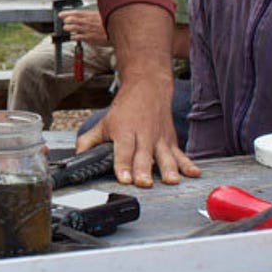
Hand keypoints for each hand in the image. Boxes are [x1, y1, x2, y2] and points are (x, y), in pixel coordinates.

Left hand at [61, 8, 107, 44]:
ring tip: (66, 28)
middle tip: (64, 22)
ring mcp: (88, 30)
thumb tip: (87, 13)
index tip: (61, 14)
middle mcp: (87, 22)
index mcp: (90, 15)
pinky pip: (78, 37)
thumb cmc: (110, 24)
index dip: (67, 13)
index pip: (76, 13)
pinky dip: (73, 37)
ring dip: (68, 28)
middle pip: (72, 20)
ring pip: (73, 28)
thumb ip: (93, 13)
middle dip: (66, 21)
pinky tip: (72, 37)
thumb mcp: (102, 14)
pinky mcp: (89, 38)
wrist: (116, 32)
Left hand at [74, 73, 198, 187]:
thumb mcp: (104, 123)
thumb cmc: (125, 110)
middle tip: (144, 183)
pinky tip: (194, 173)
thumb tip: (77, 158)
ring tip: (171, 181)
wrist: (148, 88)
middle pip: (144, 155)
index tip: (124, 179)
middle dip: (144, 170)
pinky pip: (181, 154)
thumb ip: (89, 141)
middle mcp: (144, 136)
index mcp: (125, 131)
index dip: (123, 165)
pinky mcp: (171, 141)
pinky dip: (189, 164)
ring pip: (165, 156)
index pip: (123, 150)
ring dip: (169, 169)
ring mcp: (160, 139)